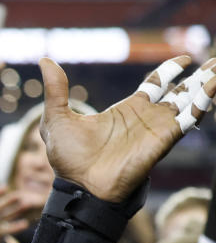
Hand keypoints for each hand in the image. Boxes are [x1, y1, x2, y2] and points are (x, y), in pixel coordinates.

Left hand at [0, 185, 36, 242]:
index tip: (3, 188)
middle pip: (1, 206)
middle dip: (8, 201)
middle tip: (17, 196)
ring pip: (9, 215)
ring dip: (17, 210)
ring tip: (27, 204)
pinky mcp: (0, 232)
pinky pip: (9, 229)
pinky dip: (16, 227)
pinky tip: (25, 224)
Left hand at [39, 56, 215, 201]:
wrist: (79, 185)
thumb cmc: (67, 159)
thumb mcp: (56, 117)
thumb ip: (56, 89)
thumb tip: (44, 60)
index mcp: (126, 111)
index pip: (154, 85)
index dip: (169, 70)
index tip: (184, 57)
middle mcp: (146, 118)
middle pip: (180, 90)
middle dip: (198, 75)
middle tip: (215, 59)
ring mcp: (157, 128)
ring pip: (191, 100)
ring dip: (208, 83)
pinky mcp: (164, 138)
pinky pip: (191, 115)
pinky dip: (205, 99)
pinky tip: (214, 83)